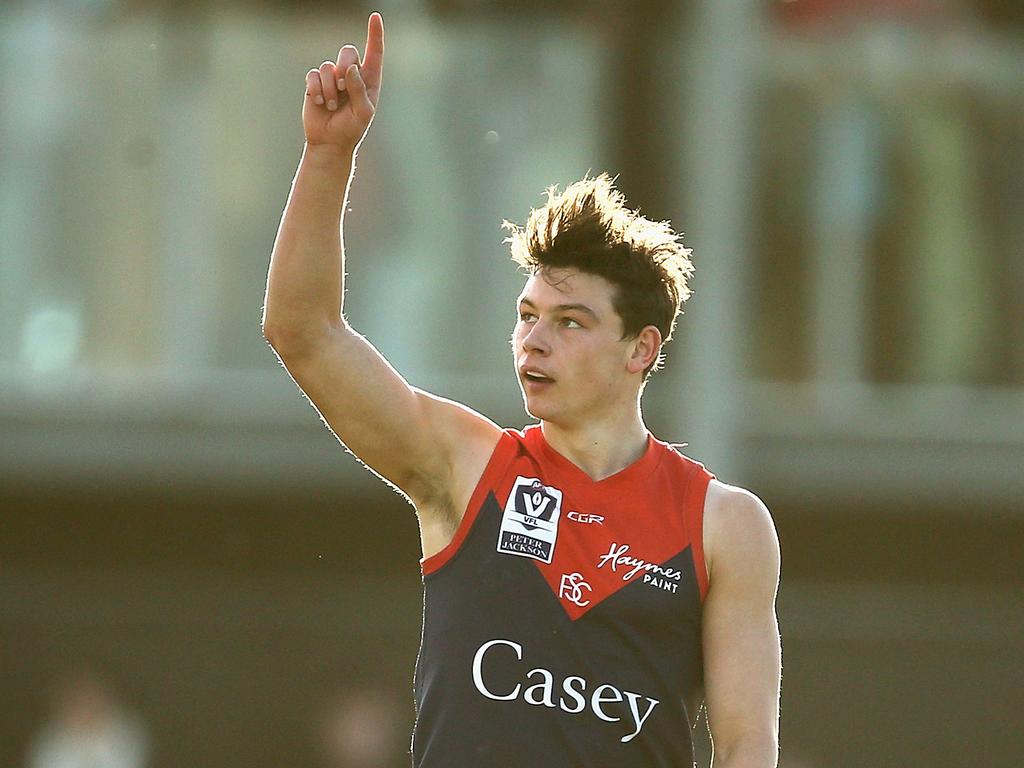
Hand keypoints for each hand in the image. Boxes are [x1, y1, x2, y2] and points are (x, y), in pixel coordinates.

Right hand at [303, 12, 383, 153]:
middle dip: (345, 68)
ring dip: (329, 88)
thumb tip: (351, 68)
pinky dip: (316, 89)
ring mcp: (332, 78)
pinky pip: (313, 74)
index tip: (375, 17)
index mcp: (369, 80)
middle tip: (343, 88)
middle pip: (348, 51)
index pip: (374, 53)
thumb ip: (360, 89)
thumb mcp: (363, 112)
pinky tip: (319, 103)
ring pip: (328, 65)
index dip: (375, 34)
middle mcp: (351, 75)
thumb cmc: (351, 129)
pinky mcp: (315, 83)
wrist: (330, 142)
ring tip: (330, 105)